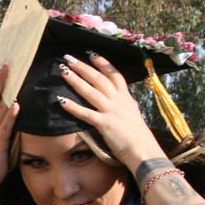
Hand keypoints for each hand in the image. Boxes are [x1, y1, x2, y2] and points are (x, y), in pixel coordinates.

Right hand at [0, 64, 19, 191]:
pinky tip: (17, 105)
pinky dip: (11, 115)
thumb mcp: (4, 142)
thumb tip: (22, 119)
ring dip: (6, 91)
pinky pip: (5, 127)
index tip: (5, 67)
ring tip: (11, 75)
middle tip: (7, 63)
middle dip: (0, 80)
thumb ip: (10, 129)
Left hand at [56, 52, 165, 170]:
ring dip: (76, 80)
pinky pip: (86, 113)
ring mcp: (111, 111)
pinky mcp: (105, 124)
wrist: (144, 150)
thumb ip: (125, 104)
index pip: (114, 75)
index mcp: (125, 98)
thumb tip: (122, 98)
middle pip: (99, 79)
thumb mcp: (133, 114)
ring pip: (91, 91)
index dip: (102, 64)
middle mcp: (118, 101)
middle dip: (83, 67)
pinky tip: (61, 101)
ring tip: (63, 71)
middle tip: (68, 58)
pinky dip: (73, 107)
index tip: (91, 54)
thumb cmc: (138, 136)